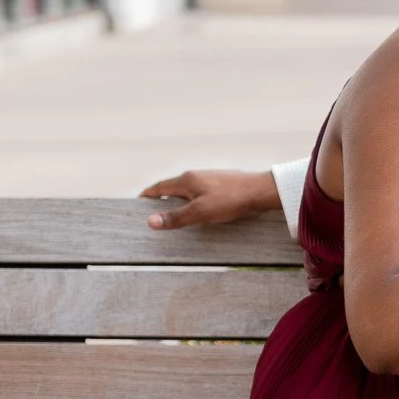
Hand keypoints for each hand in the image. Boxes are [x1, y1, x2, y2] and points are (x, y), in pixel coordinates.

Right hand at [139, 169, 280, 229]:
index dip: (148, 195)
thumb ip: (176, 217)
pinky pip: (200, 194)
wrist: (260, 191)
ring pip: (187, 191)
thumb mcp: (200, 212)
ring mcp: (209, 180)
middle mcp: (195, 176)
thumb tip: (151, 222)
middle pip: (172, 188)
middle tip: (154, 213)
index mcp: (186, 180)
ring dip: (178, 202)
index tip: (138, 203)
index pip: (159, 187)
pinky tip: (198, 212)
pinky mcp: (220, 186)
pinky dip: (193, 203)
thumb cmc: (231, 200)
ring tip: (174, 216)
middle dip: (162, 200)